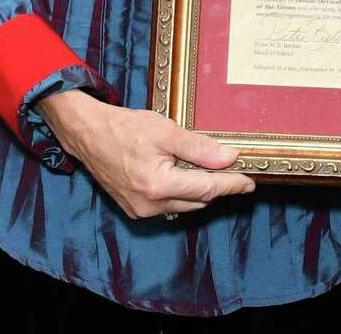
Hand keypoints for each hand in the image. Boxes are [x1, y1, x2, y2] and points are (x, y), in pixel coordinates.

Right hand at [38, 90, 254, 219]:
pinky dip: (183, 192)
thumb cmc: (126, 128)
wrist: (90, 134)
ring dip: (200, 190)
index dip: (231, 185)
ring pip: (184, 204)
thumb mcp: (166, 131)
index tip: (250, 183)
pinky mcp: (135, 208)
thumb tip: (229, 158)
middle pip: (197, 200)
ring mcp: (141, 210)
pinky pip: (169, 205)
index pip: (206, 189)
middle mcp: (150, 205)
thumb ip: (199, 148)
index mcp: (158, 186)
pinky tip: (188, 175)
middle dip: (218, 187)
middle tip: (235, 172)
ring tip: (214, 171)